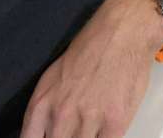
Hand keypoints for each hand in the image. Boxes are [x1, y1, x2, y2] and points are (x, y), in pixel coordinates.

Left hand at [20, 0, 162, 137]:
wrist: (120, 34)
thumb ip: (48, 107)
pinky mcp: (114, 123)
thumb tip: (46, 131)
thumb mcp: (54, 77)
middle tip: (74, 130)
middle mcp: (61, 114)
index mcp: (42, 101)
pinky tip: (104, 132)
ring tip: (91, 126)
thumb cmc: (89, 50)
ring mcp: (87, 119)